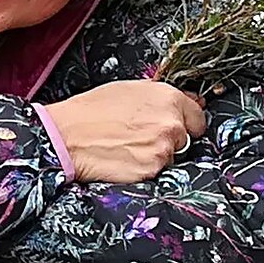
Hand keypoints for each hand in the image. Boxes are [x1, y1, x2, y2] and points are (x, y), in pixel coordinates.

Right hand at [39, 81, 206, 182]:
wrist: (66, 136)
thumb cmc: (89, 111)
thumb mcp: (127, 90)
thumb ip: (159, 98)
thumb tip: (183, 104)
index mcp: (168, 98)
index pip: (198, 116)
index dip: (185, 122)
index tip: (176, 127)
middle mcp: (170, 123)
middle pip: (184, 139)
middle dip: (167, 140)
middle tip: (139, 137)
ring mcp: (162, 149)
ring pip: (170, 157)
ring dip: (154, 156)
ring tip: (127, 147)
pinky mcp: (151, 171)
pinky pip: (155, 172)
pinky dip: (142, 169)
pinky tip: (123, 159)